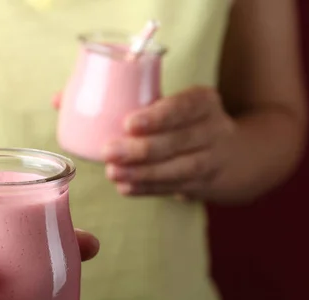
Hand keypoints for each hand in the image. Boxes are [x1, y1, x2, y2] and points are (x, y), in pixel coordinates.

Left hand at [102, 87, 236, 199]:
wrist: (232, 154)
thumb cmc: (183, 122)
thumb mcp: (175, 104)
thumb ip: (138, 104)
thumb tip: (76, 105)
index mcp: (204, 101)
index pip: (185, 106)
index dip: (159, 117)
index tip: (129, 123)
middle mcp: (215, 129)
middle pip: (180, 141)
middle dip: (142, 149)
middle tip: (109, 152)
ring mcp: (213, 160)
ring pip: (180, 169)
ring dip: (143, 173)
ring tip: (113, 173)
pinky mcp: (205, 184)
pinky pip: (175, 188)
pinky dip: (148, 188)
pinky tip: (126, 187)